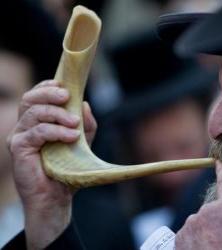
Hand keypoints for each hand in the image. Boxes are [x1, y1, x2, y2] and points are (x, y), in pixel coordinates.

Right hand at [7, 80, 96, 248]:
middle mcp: (25, 126)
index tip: (64, 86)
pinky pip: (37, 132)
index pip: (36, 96)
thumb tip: (85, 104)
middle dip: (49, 93)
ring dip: (58, 114)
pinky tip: (71, 136)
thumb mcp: (81, 142)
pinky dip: (56, 131)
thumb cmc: (67, 168)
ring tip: (75, 123)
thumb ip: (85, 124)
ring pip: (34, 113)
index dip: (47, 87)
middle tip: (67, 96)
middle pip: (30, 99)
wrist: (57, 196)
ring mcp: (19, 136)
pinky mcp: (18, 148)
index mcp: (37, 122)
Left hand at [175, 161, 221, 249]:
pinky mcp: (179, 235)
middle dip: (217, 219)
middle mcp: (205, 211)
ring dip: (206, 231)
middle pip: (212, 209)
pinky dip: (195, 239)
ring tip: (214, 248)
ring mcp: (190, 223)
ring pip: (200, 221)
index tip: (218, 162)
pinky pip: (190, 231)